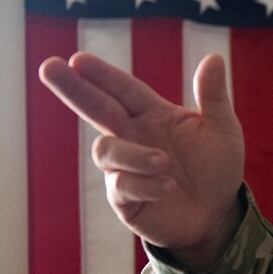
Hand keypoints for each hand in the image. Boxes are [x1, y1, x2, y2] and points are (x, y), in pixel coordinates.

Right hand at [39, 52, 244, 269]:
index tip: (78, 59)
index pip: (122, 89)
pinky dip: (143, 184)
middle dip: (73, 89)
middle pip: (95, 108)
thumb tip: (214, 58)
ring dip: (132, 154)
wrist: (218, 216)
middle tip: (49, 67)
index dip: (102, 75)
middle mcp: (132, 137)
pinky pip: (121, 186)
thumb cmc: (217, 168)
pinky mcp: (125, 200)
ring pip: (107, 151)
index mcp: (152, 114)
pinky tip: (167, 186)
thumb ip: (214, 97)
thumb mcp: (223, 130)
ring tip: (163, 162)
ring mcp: (124, 168)